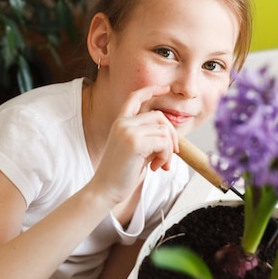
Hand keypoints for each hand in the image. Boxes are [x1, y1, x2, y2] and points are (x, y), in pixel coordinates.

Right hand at [91, 85, 178, 204]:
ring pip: (164, 131)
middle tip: (173, 154)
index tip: (166, 88)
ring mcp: (128, 131)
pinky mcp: (135, 142)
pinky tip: (155, 167)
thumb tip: (171, 135)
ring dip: (169, 151)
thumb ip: (147, 137)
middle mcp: (123, 123)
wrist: (104, 190)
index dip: (151, 89)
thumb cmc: (120, 174)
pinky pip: (164, 143)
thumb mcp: (134, 149)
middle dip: (172, 135)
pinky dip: (166, 156)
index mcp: (120, 122)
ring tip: (160, 165)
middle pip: (160, 117)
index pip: (135, 97)